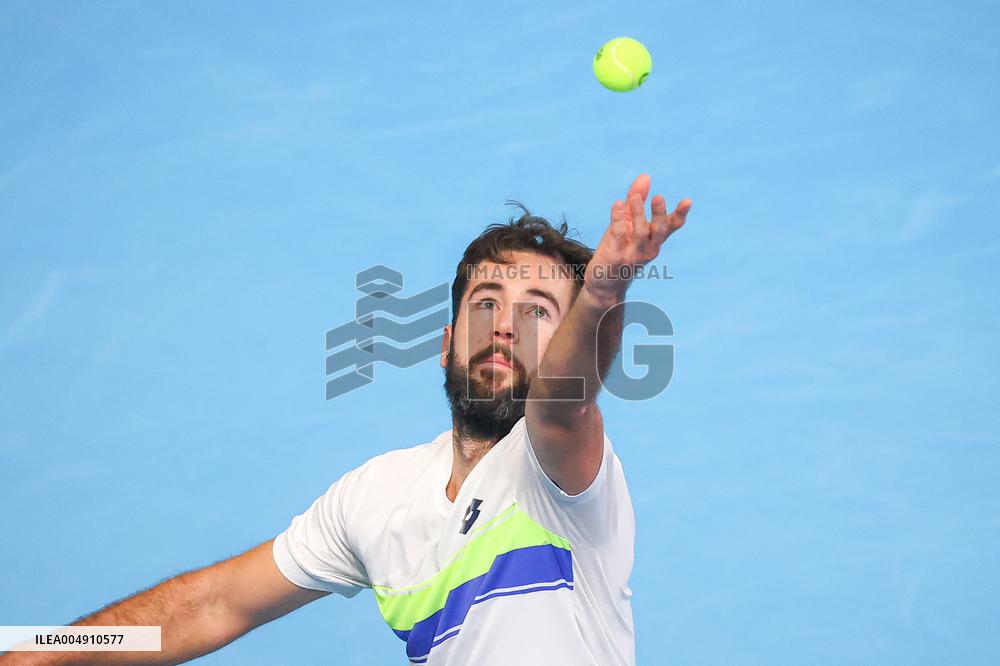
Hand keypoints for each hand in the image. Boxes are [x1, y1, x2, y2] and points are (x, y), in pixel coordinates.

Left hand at [585, 173, 691, 303]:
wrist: (605, 283)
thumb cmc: (619, 248)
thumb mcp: (628, 222)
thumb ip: (637, 199)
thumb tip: (645, 176)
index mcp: (655, 240)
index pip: (672, 227)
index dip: (680, 214)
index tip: (688, 201)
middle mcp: (648, 248)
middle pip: (659, 230)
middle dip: (659, 214)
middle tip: (658, 197)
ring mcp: (633, 255)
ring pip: (639, 232)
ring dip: (637, 213)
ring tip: (632, 197)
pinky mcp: (616, 257)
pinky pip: (618, 236)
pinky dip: (618, 219)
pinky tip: (617, 204)